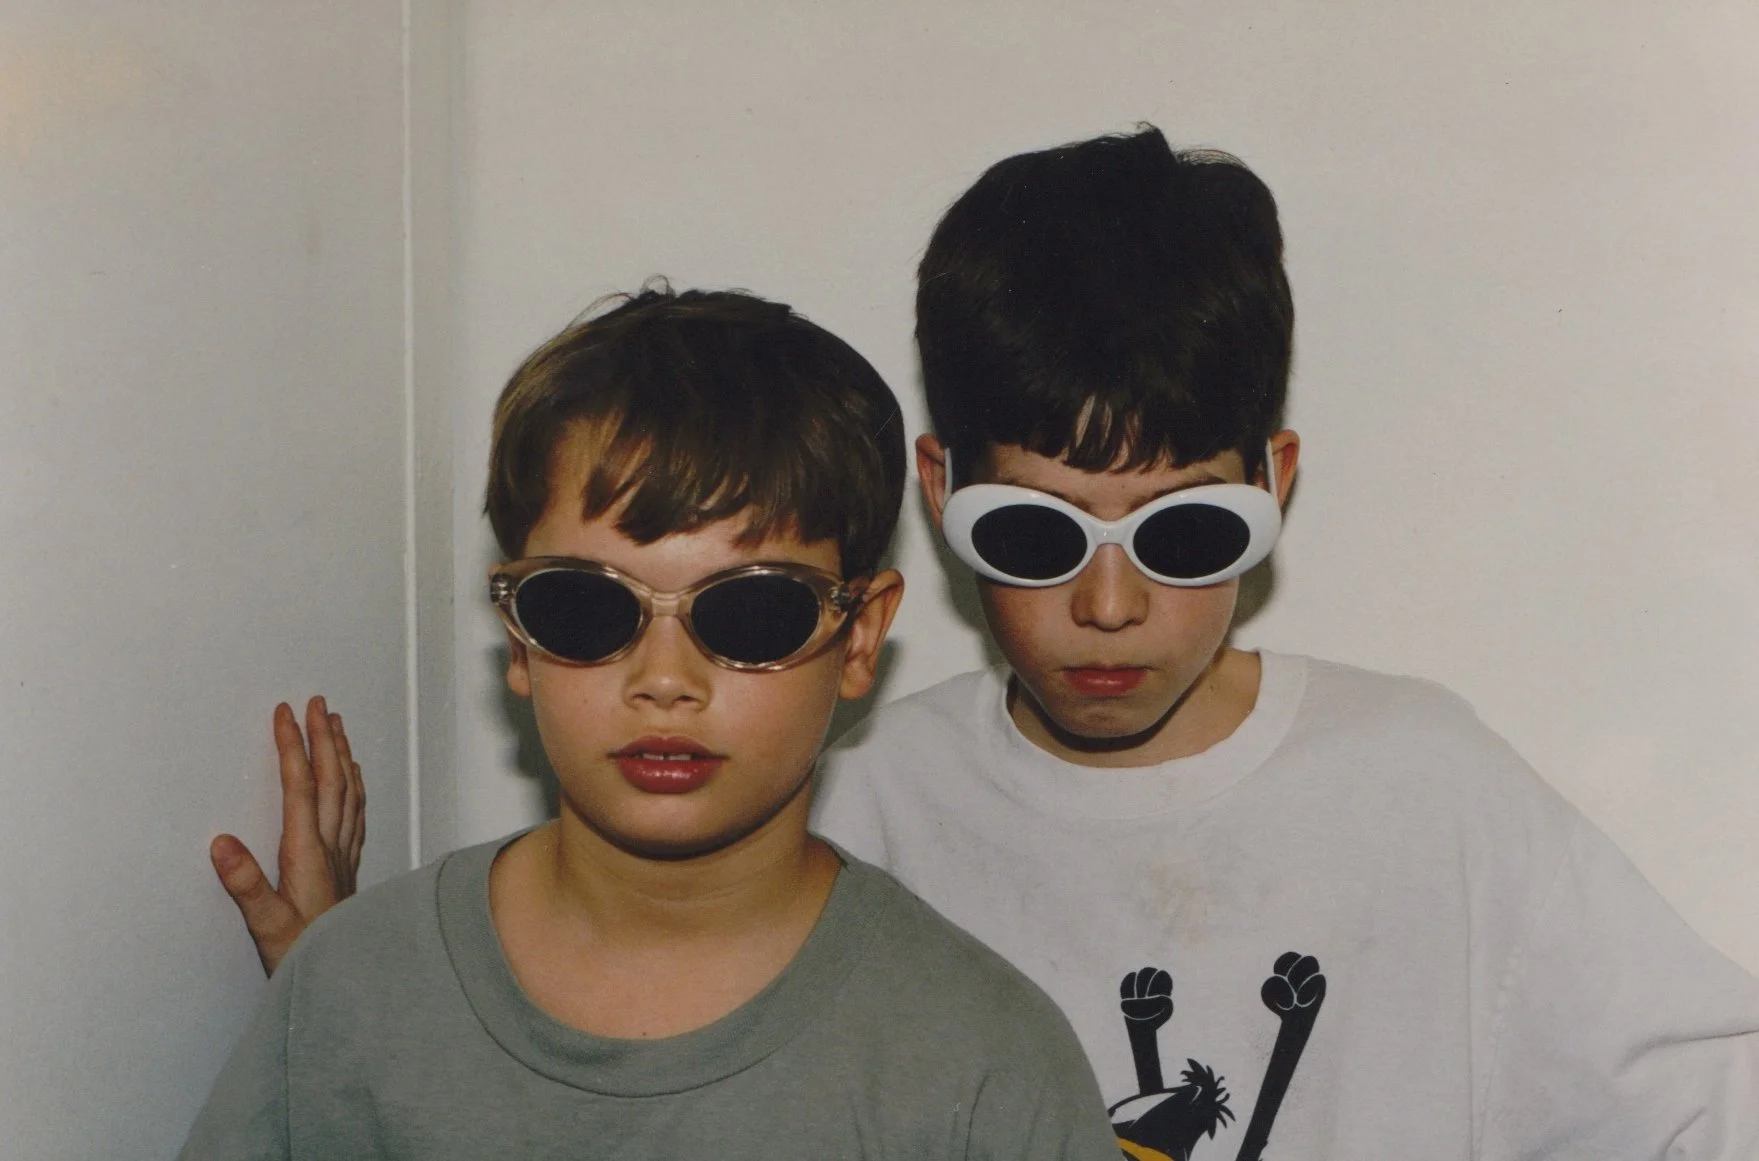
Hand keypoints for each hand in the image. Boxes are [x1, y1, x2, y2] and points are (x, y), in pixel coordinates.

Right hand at [209, 697, 363, 975]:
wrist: (351, 981)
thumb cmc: (305, 957)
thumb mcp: (266, 927)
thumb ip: (246, 885)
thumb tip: (221, 843)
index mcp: (307, 854)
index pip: (301, 788)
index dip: (293, 747)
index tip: (285, 713)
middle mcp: (331, 849)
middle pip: (332, 781)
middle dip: (324, 738)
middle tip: (318, 702)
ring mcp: (344, 858)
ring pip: (349, 793)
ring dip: (342, 756)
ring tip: (337, 726)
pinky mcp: (348, 871)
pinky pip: (356, 814)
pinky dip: (353, 787)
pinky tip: (354, 780)